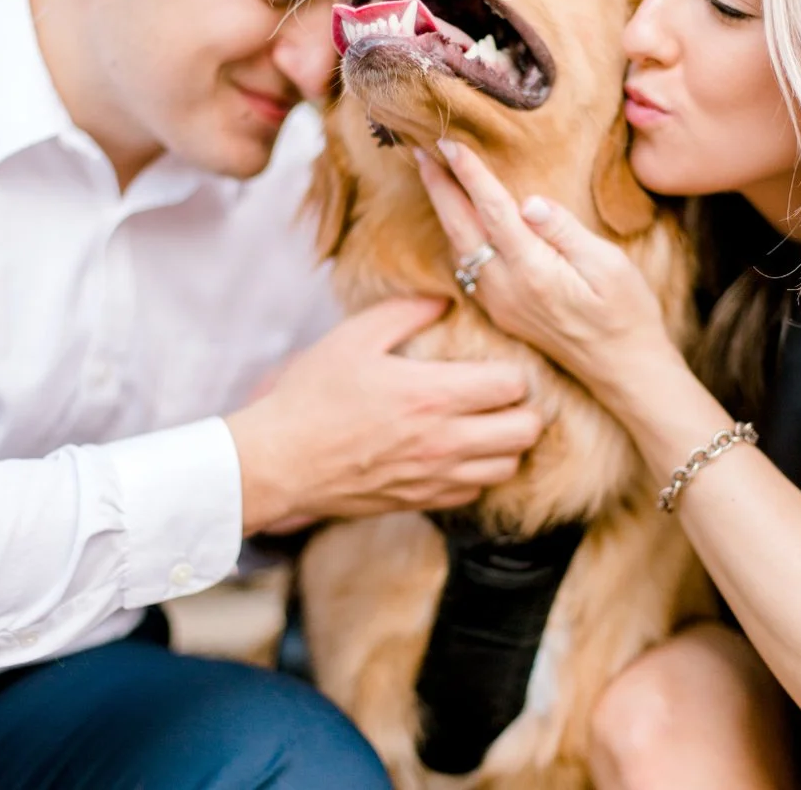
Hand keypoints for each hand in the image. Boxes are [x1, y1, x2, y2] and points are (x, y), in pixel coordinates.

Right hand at [225, 295, 547, 534]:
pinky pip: (473, 494)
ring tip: (491, 424)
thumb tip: (448, 297)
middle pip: (526, 432)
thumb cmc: (312, 396)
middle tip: (507, 396)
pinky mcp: (416, 502)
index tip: (502, 363)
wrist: (273, 462)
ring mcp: (431, 478)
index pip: (514, 386)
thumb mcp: (357, 336)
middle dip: (526, 409)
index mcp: (433, 395)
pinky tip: (462, 453)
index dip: (517, 372)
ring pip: (507, 468)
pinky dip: (479, 475)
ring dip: (508, 445)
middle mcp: (443, 441)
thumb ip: (409, 310)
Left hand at [416, 139, 675, 407]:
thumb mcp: (608, 265)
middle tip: (420, 152)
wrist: (622, 367)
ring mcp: (500, 302)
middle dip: (440, 188)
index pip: (493, 210)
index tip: (450, 143)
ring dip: (444, 210)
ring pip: (460, 248)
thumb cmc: (626, 311)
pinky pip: (469, 266)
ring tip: (434, 178)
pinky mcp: (504, 310)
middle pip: (462, 228)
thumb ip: (564, 231)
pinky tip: (458, 222)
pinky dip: (457, 235)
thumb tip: (529, 201)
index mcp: (532, 270)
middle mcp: (506, 287)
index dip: (470, 174)